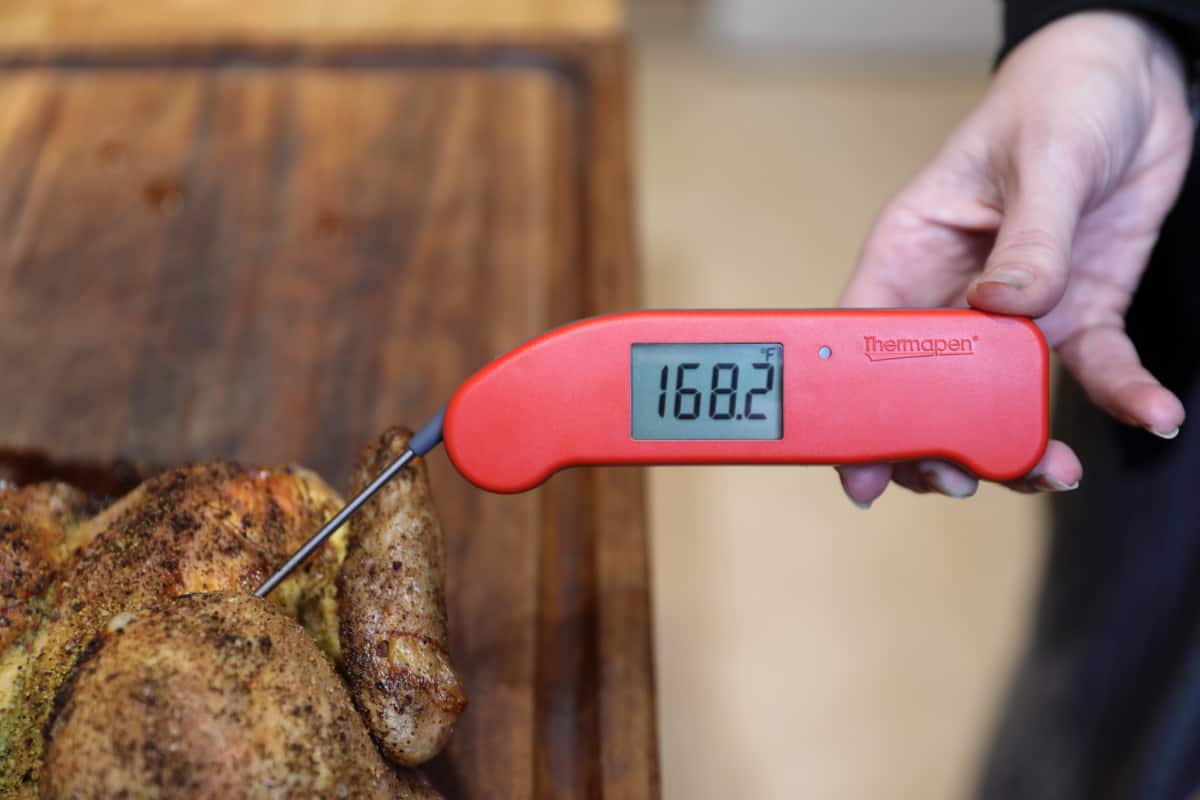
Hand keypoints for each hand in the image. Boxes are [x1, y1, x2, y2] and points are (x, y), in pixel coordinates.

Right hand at [838, 11, 1193, 506]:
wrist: (1135, 81)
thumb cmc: (1060, 95)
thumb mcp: (1043, 156)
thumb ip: (1028, 239)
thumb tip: (1006, 307)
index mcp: (911, 250)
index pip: (864, 337)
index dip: (854, 407)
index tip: (861, 466)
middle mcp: (952, 291)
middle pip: (924, 388)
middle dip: (935, 444)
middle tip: (958, 480)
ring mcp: (1015, 312)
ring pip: (999, 400)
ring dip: (1020, 445)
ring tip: (1048, 470)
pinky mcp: (1076, 313)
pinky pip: (1094, 369)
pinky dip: (1122, 397)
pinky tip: (1151, 413)